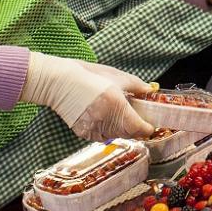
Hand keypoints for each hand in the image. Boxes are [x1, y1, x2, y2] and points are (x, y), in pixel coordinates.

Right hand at [20, 53, 153, 139]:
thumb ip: (136, 85)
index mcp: (116, 104)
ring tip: (119, 114)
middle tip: (138, 117)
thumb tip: (150, 90)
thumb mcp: (116, 76)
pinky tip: (104, 117)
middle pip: (129, 133)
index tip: (151, 125)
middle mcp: (105, 119)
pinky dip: (107, 129)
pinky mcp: (83, 133)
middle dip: (136, 128)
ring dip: (122, 129)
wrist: (59, 82)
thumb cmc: (88, 75)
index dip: (147, 128)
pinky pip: (102, 135)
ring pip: (116, 135)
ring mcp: (93, 128)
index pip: (138, 128)